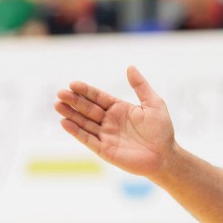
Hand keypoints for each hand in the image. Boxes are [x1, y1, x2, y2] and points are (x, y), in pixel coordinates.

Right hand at [55, 66, 174, 176]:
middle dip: (74, 101)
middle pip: (87, 108)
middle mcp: (109, 121)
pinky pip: (87, 139)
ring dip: (70, 114)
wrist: (165, 156)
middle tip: (60, 93)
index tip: (73, 84)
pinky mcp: (104, 150)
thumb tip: (130, 66)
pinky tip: (64, 123)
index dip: (86, 91)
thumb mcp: (154, 103)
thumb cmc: (162, 130)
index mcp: (118, 108)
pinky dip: (76, 132)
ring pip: (84, 123)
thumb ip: (140, 86)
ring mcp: (105, 135)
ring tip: (57, 105)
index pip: (98, 97)